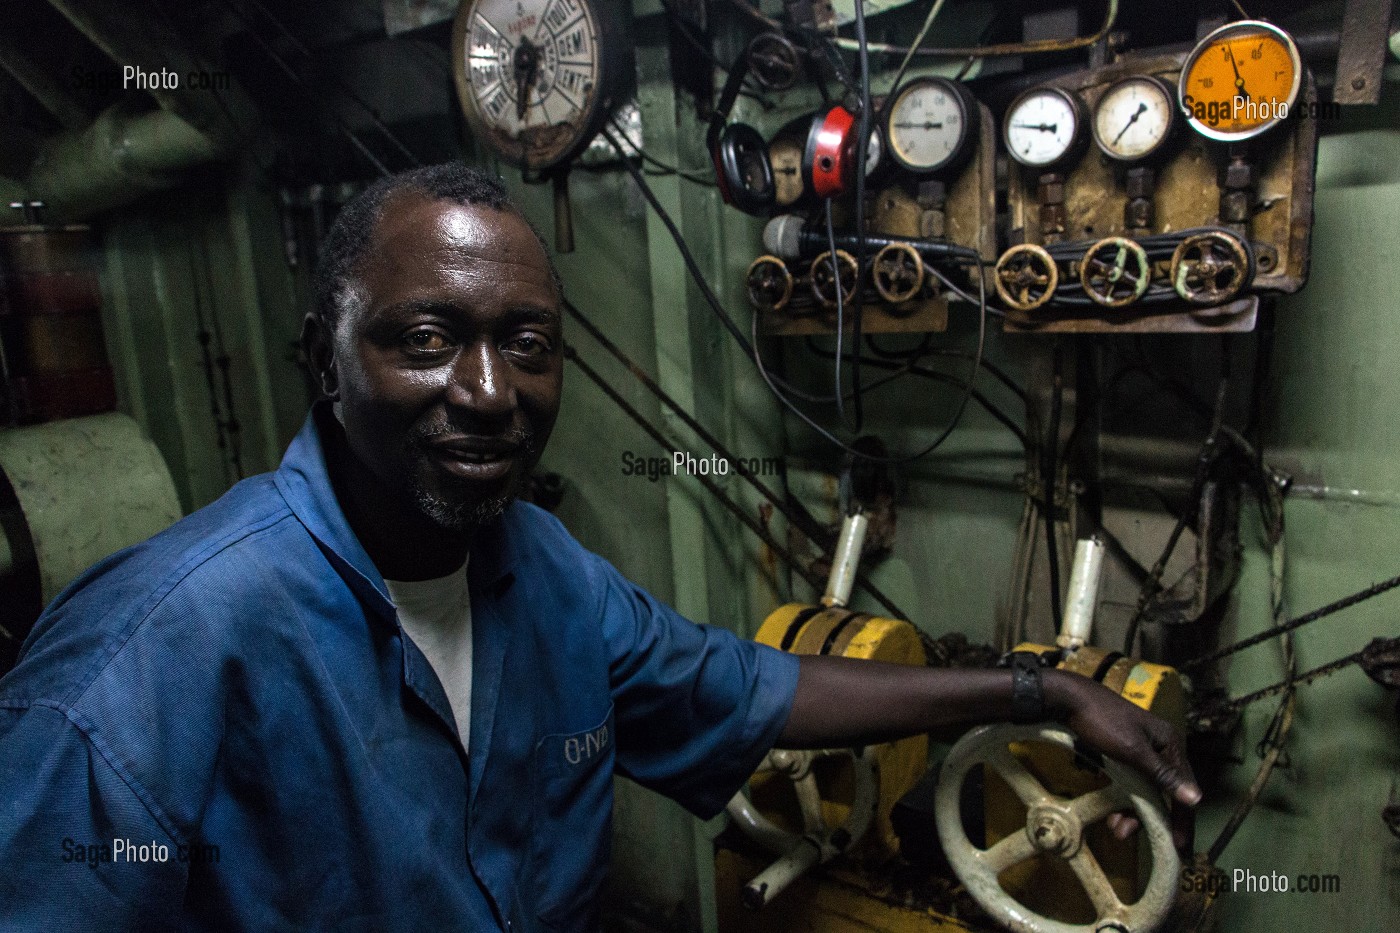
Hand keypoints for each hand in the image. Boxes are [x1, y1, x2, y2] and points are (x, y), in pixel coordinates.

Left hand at [1048, 671, 1200, 850]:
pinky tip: (1112, 814)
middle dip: (1149, 818)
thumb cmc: (1102, 721)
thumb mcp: (1133, 751)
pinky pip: (1130, 783)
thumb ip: (1163, 776)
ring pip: (1144, 790)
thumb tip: (1196, 798)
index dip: (1182, 817)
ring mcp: (1141, 750)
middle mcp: (1160, 747)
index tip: (1180, 845)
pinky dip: (1123, 800)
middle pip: (1163, 792)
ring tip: (1115, 829)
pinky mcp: (1123, 753)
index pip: (1184, 787)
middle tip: (1129, 837)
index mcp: (1169, 743)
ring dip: (1132, 812)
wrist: (1068, 698)